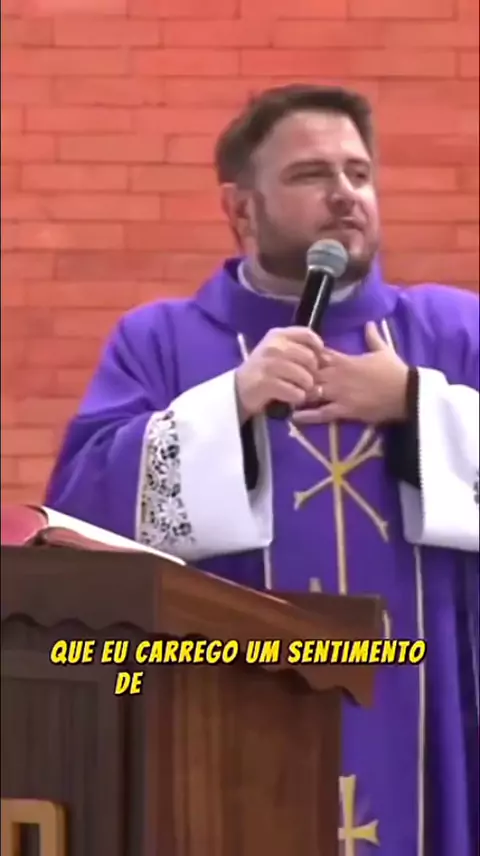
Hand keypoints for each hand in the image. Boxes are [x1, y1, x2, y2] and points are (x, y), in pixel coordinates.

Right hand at [235, 327, 324, 421]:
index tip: (316, 360)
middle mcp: (273, 347)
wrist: (240, 388)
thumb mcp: (278, 350)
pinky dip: (297, 398)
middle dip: (312, 373)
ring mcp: (268, 365)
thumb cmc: (265, 369)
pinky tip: (290, 397)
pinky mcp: (266, 384)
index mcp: (277, 335)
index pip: (307, 335)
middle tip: (305, 381)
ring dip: (305, 388)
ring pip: (305, 377)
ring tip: (298, 390)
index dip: (318, 348)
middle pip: (310, 359)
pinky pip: (296, 393)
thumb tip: (326, 357)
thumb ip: (299, 348)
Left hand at [293, 322, 408, 424]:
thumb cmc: (396, 371)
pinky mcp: (345, 410)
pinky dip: (308, 415)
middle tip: (285, 380)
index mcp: (345, 360)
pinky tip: (294, 416)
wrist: (407, 393)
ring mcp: (339, 393)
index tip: (294, 359)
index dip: (304, 356)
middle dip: (296, 376)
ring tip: (284, 398)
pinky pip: (322, 413)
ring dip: (298, 394)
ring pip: (312, 392)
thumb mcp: (384, 350)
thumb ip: (373, 337)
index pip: (318, 354)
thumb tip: (370, 322)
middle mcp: (338, 375)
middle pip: (308, 373)